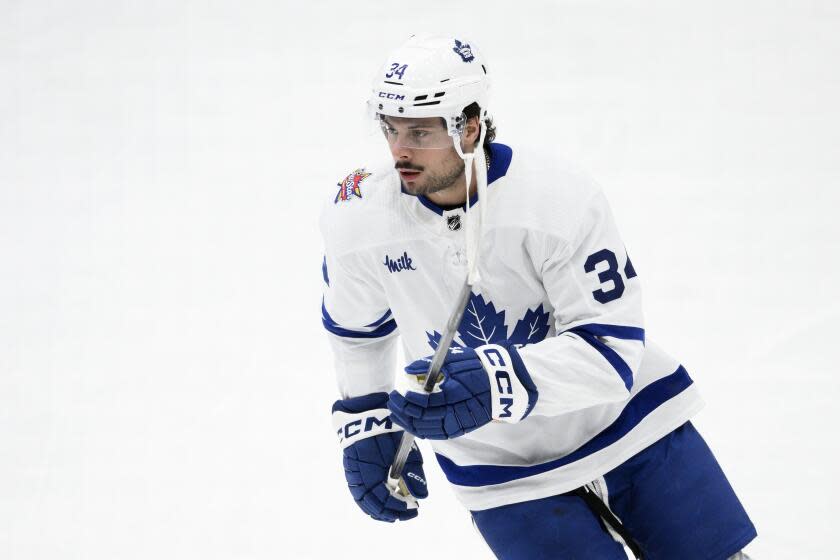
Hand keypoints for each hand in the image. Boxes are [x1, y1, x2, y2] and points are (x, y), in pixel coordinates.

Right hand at [332, 392, 427, 521]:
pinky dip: (370, 502)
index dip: (400, 507)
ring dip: (381, 511)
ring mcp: (352, 473)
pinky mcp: (351, 469)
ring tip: (395, 514)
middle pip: (374, 505)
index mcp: (371, 471)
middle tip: (409, 512)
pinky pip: (358, 493)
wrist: (364, 410)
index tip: (414, 507)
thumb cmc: (387, 428)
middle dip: (392, 513)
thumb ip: (412, 472)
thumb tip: (422, 496)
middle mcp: (358, 476)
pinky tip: (381, 504)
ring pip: (364, 502)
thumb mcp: (404, 448)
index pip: (384, 500)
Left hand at [388, 344, 537, 439]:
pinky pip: (436, 434)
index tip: (397, 391)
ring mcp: (458, 424)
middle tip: (392, 400)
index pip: (424, 404)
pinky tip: (410, 424)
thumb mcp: (454, 360)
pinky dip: (421, 430)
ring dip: (409, 423)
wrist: (504, 383)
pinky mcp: (460, 428)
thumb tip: (408, 370)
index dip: (407, 400)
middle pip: (422, 420)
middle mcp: (456, 414)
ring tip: (396, 413)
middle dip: (403, 412)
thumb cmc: (478, 367)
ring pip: (427, 430)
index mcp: (454, 396)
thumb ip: (429, 365)